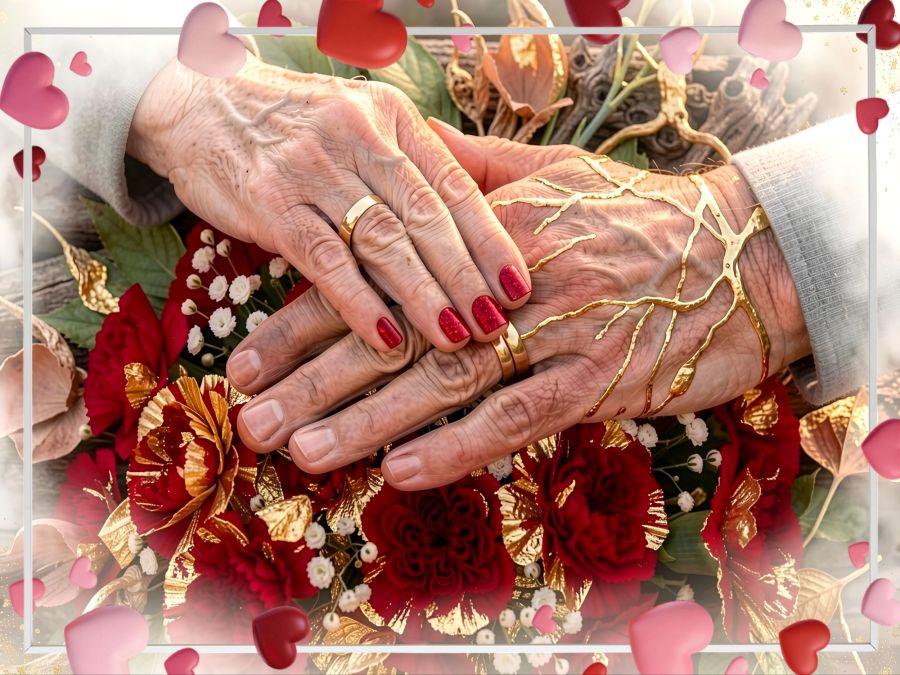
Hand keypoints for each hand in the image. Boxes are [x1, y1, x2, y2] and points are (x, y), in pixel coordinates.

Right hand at [127, 54, 530, 359]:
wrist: (202, 101)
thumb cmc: (295, 125)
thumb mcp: (360, 123)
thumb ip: (408, 166)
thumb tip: (471, 226)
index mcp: (391, 117)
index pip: (452, 184)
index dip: (491, 238)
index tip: (519, 285)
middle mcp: (359, 134)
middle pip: (425, 215)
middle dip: (466, 275)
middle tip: (498, 323)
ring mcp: (313, 167)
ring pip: (382, 239)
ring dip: (423, 294)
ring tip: (456, 338)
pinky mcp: (271, 202)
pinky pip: (324, 259)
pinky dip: (358, 303)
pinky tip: (386, 340)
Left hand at [230, 135, 810, 488]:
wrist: (744, 255)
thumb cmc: (639, 216)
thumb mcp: (555, 174)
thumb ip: (473, 170)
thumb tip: (408, 153)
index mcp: (487, 227)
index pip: (375, 276)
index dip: (305, 320)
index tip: (248, 359)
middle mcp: (511, 279)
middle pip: (395, 334)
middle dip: (314, 380)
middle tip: (252, 419)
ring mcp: (558, 331)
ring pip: (446, 380)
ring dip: (369, 421)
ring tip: (305, 452)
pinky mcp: (601, 380)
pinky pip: (518, 418)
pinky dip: (459, 446)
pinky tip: (403, 472)